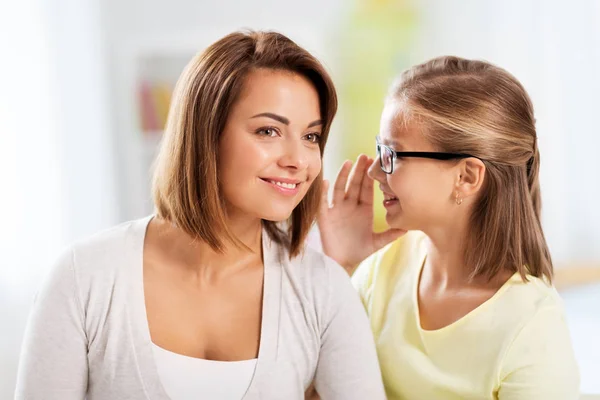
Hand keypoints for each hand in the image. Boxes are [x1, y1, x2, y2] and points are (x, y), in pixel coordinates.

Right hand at [317, 154, 405, 274]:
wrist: (342, 263)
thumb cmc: (359, 251)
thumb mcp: (377, 242)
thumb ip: (391, 234)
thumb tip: (408, 228)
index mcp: (364, 209)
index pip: (368, 189)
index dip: (371, 177)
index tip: (375, 163)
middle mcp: (350, 206)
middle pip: (355, 184)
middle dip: (359, 171)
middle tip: (364, 156)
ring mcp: (337, 210)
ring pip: (340, 188)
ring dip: (343, 176)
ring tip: (348, 163)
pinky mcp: (325, 216)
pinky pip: (324, 202)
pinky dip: (324, 192)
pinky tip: (327, 182)